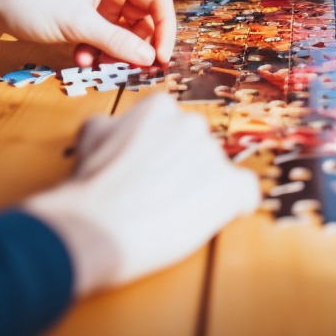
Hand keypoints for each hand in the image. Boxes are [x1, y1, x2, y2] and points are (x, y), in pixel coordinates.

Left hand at [0, 0, 175, 67]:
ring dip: (116, 52)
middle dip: (137, 45)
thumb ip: (117, 41)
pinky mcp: (89, 15)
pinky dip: (100, 50)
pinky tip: (82, 57)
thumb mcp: (77, 24)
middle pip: (144, 17)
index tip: (161, 56)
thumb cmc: (33, 4)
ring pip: (126, 31)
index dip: (165, 28)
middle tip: (129, 67)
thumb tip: (151, 58)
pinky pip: (108, 36)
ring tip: (96, 63)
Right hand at [20, 94, 259, 296]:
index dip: (162, 150)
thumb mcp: (91, 136)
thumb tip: (118, 130)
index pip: (173, 126)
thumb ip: (113, 126)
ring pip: (217, 172)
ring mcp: (212, 154)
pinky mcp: (229, 187)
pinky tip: (217, 215)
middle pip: (197, 147)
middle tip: (161, 194)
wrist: (96, 226)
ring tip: (173, 213)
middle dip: (184, 168)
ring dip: (203, 189)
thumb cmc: (90, 187)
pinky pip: (245, 193)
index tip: (153, 168)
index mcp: (159, 108)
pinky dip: (235, 205)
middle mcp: (190, 125)